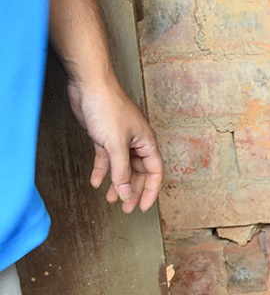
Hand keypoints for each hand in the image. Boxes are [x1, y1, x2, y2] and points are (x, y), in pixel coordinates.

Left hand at [66, 75, 162, 211]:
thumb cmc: (108, 107)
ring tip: (110, 199)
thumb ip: (121, 171)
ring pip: (121, 168)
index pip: (154, 173)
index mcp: (146, 143)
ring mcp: (120, 140)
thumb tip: (125, 193)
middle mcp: (136, 143)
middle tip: (126, 208)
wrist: (89, 85)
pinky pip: (106, 159)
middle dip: (132, 191)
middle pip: (138, 173)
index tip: (142, 207)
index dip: (150, 192)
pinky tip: (95, 182)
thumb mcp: (116, 145)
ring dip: (116, 184)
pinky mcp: (104, 137)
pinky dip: (101, 171)